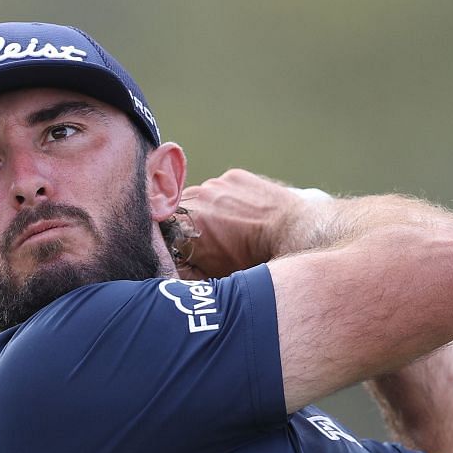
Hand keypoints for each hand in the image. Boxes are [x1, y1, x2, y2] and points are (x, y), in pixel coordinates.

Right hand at [177, 169, 328, 278]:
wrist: (291, 232)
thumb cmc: (253, 260)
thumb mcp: (212, 276)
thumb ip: (182, 271)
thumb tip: (167, 266)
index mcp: (183, 225)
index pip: (161, 229)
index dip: (170, 240)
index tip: (182, 249)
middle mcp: (193, 199)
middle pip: (178, 212)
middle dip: (189, 225)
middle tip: (209, 242)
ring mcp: (214, 184)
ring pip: (200, 198)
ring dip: (208, 211)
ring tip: (231, 229)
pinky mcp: (233, 176)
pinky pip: (221, 188)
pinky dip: (228, 200)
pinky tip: (244, 215)